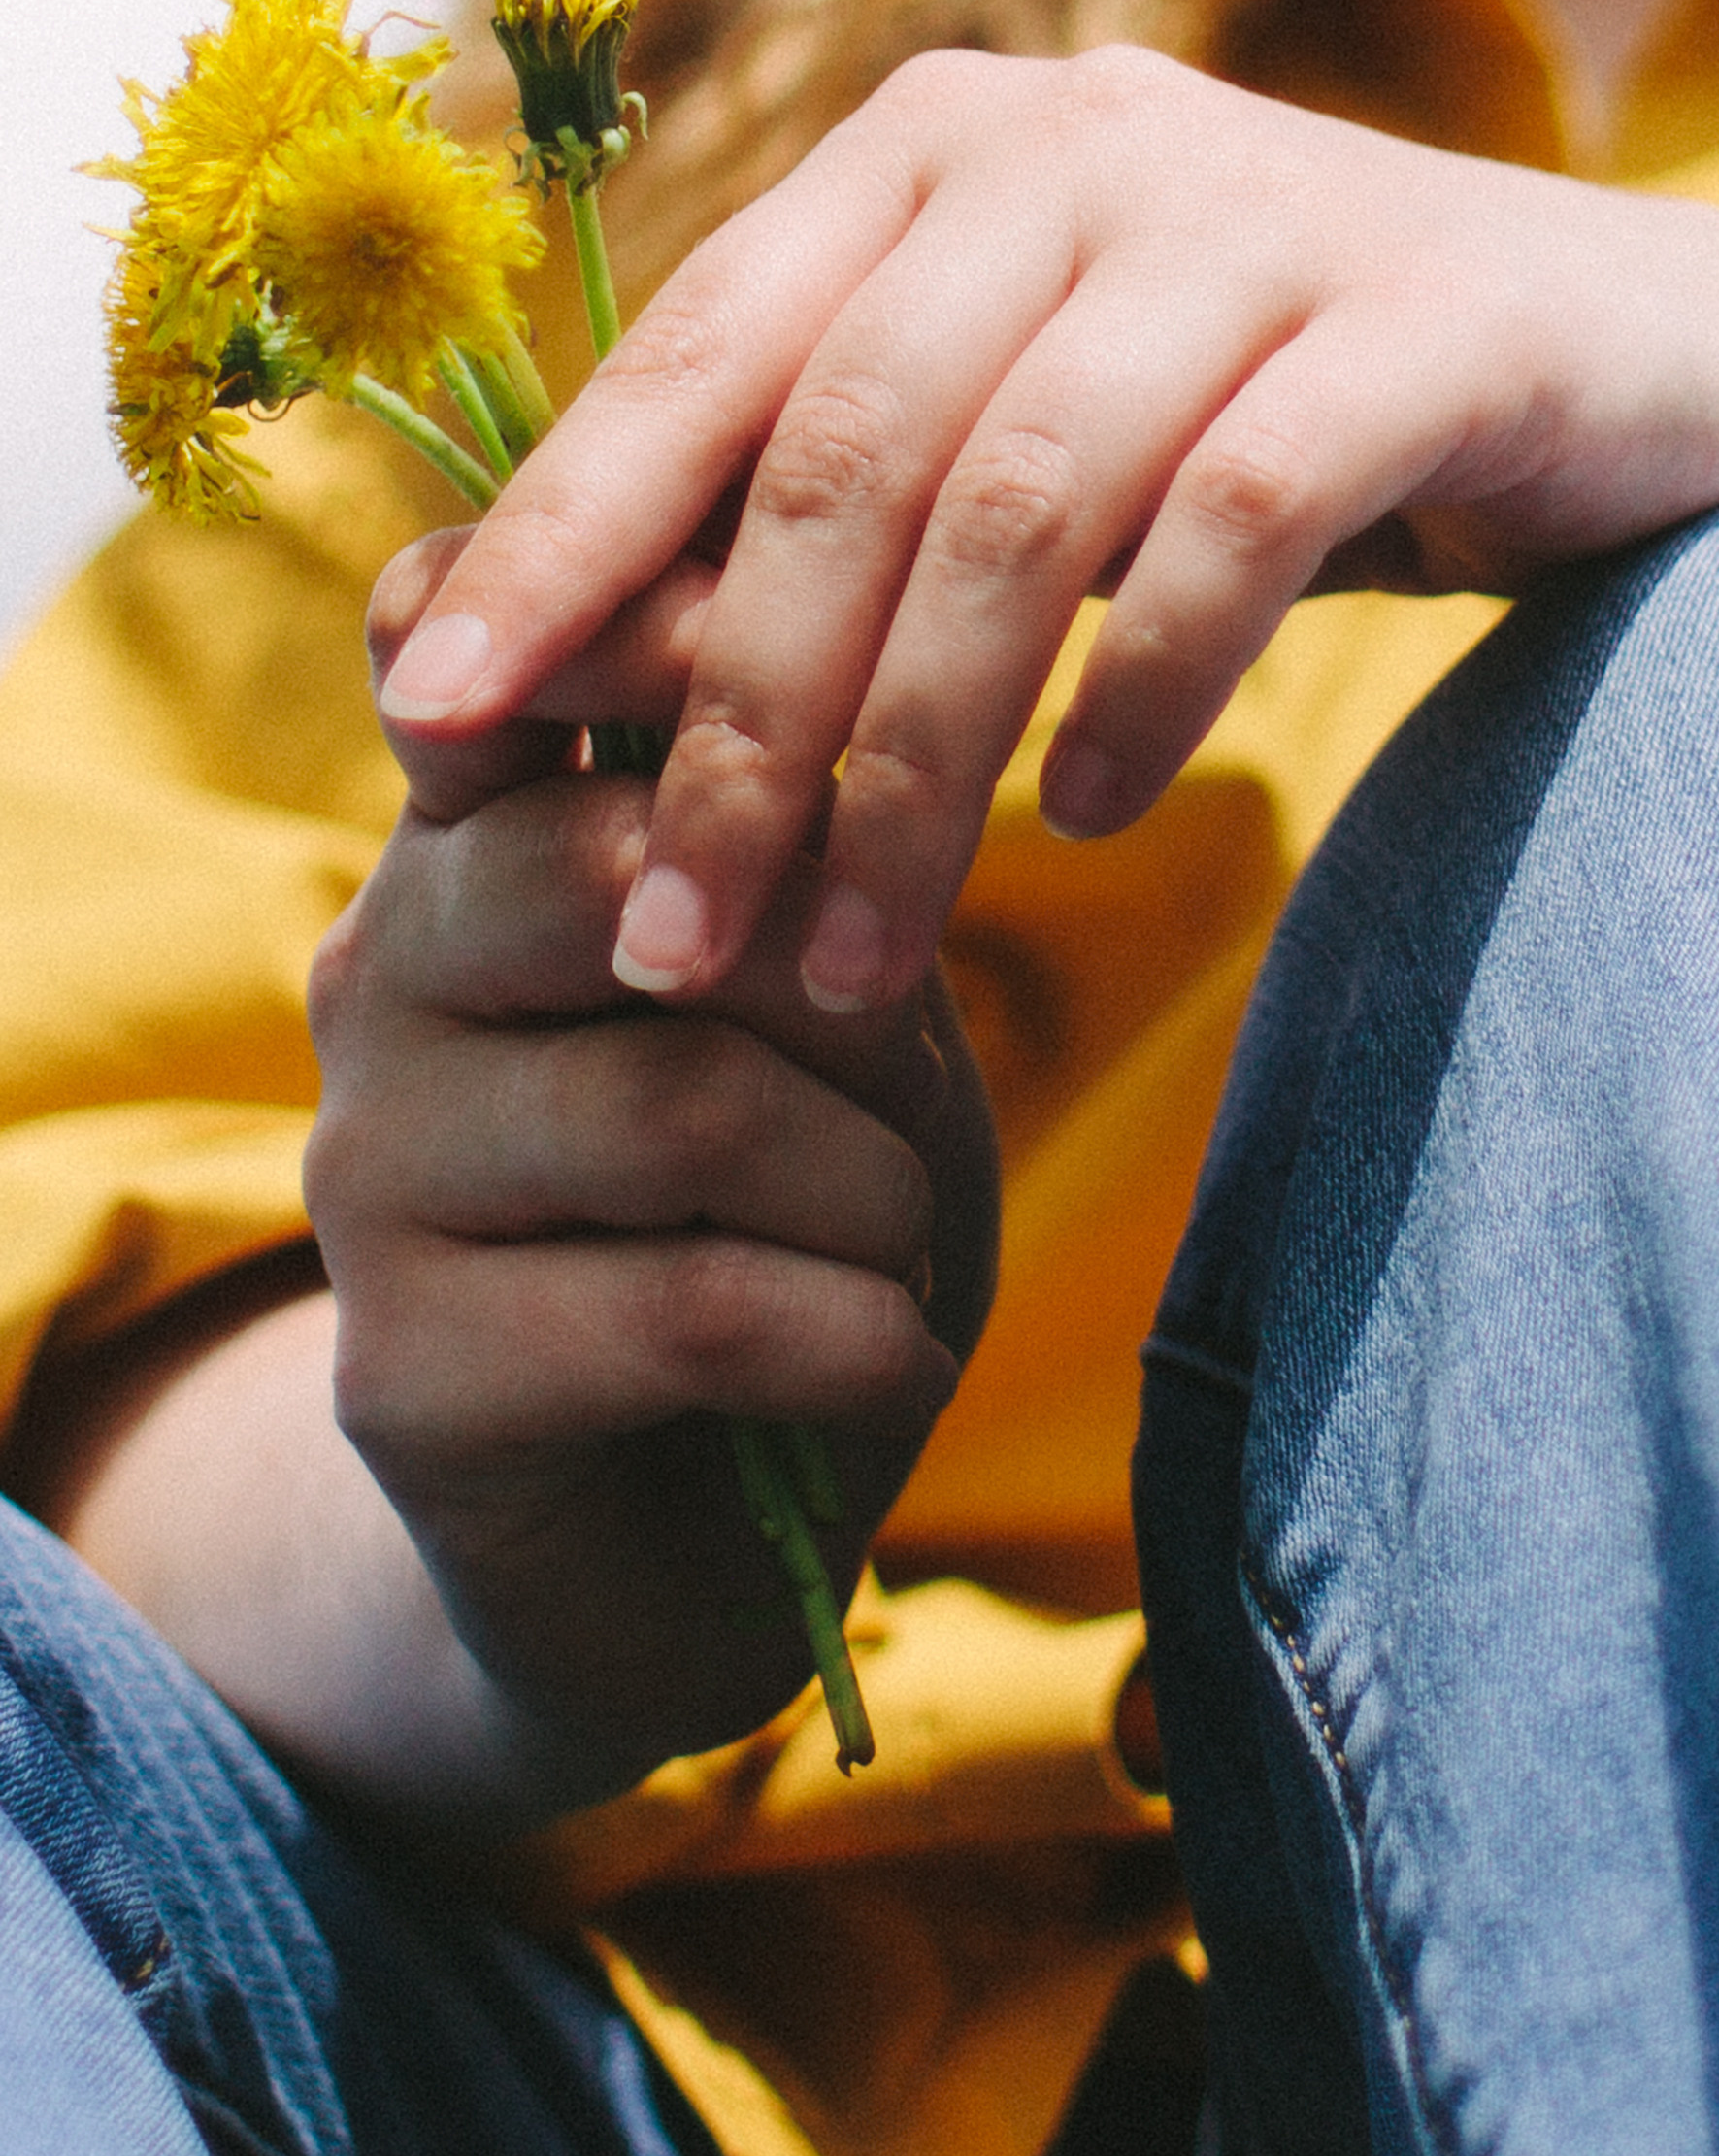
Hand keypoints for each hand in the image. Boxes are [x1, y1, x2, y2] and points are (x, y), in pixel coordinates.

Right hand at [301, 533, 997, 1784]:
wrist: (689, 1530)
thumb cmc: (791, 1229)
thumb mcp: (846, 1032)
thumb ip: (831, 889)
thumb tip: (870, 758)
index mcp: (483, 856)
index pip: (469, 654)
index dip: (628, 625)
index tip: (800, 660)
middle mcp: (387, 985)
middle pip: (606, 872)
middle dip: (839, 981)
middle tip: (907, 1088)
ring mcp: (374, 1180)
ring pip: (679, 1102)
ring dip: (873, 1192)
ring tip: (901, 1256)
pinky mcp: (408, 1377)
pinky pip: (692, 1307)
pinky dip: (859, 1340)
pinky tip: (892, 1366)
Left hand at [375, 45, 1718, 1012]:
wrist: (1623, 359)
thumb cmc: (1273, 422)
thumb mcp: (1040, 433)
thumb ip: (858, 502)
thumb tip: (605, 684)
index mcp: (937, 149)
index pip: (697, 356)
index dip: (555, 545)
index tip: (435, 729)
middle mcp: (1074, 142)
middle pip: (846, 457)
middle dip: (740, 725)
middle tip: (682, 943)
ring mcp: (1257, 216)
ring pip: (1024, 507)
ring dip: (922, 761)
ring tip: (866, 954)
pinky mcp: (1425, 321)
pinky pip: (1240, 528)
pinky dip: (1143, 689)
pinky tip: (1087, 818)